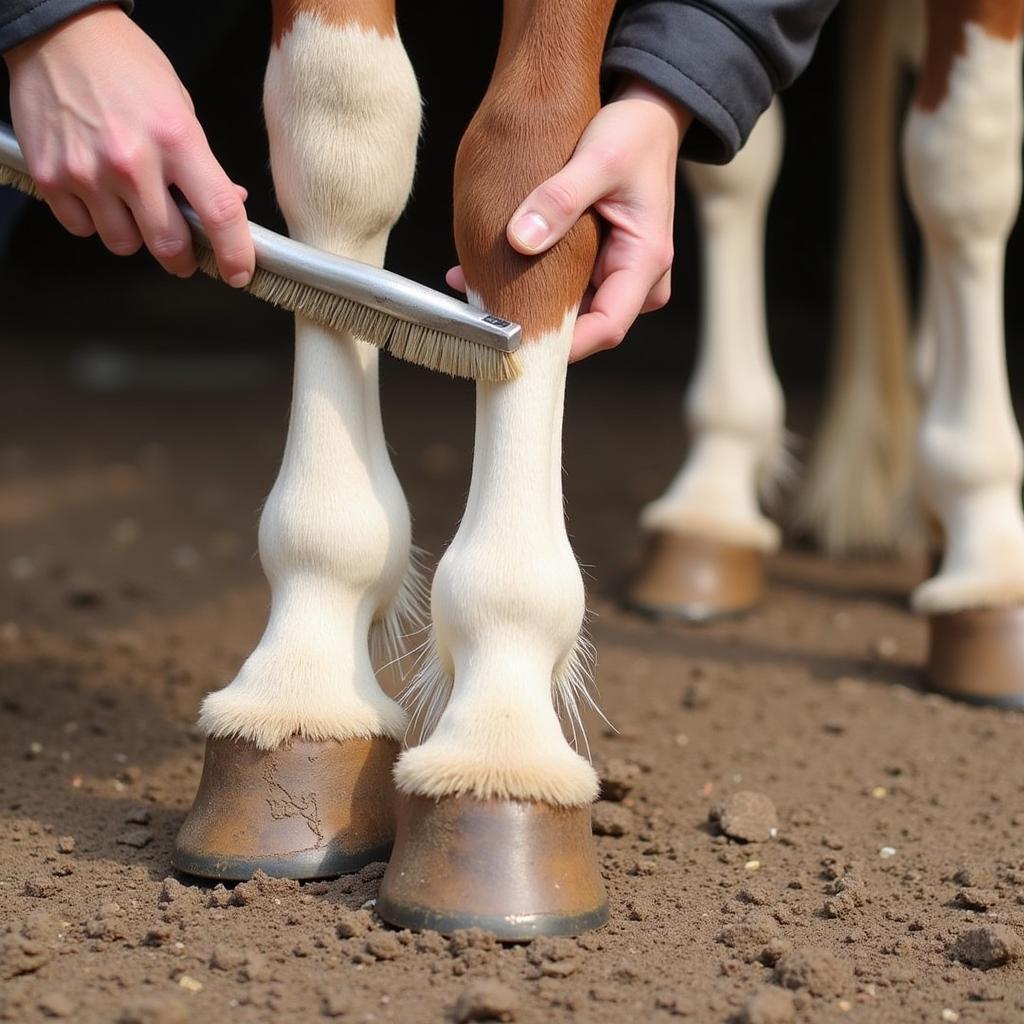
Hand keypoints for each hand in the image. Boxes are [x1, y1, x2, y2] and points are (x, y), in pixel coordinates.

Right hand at [4, 5, 253, 284]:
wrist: (58, 32)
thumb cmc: (125, 67)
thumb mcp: (180, 108)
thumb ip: (203, 163)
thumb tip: (229, 203)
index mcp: (176, 139)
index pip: (219, 213)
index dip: (234, 253)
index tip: (238, 272)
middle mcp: (132, 161)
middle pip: (169, 245)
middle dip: (182, 258)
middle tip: (183, 251)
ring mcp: (88, 172)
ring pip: (124, 244)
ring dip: (134, 236)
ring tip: (130, 204)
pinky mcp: (50, 177)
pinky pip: (82, 229)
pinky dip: (93, 221)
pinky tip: (96, 192)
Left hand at [447, 77, 689, 359]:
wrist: (647, 114)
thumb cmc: (634, 133)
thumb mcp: (598, 158)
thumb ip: (560, 199)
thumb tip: (520, 241)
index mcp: (645, 261)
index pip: (607, 328)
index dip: (563, 345)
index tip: (516, 340)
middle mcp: (636, 279)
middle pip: (584, 325)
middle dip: (533, 322)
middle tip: (481, 311)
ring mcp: (617, 275)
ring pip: (570, 309)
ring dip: (526, 301)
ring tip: (473, 283)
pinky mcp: (600, 265)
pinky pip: (563, 287)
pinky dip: (528, 281)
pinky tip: (483, 270)